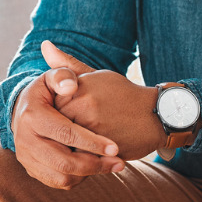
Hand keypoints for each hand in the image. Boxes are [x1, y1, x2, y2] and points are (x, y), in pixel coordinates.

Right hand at [11, 59, 124, 188]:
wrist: (23, 110)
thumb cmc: (47, 92)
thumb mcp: (52, 78)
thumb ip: (63, 75)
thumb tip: (71, 86)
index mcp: (32, 116)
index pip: (65, 133)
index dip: (91, 142)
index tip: (115, 147)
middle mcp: (24, 140)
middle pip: (63, 161)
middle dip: (94, 164)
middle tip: (119, 163)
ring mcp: (26, 158)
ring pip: (61, 176)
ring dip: (89, 174)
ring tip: (111, 166)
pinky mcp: (31, 170)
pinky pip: (58, 182)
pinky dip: (79, 178)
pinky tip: (94, 168)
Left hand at [43, 41, 163, 161]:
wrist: (157, 115)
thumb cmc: (123, 94)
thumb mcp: (97, 75)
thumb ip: (67, 65)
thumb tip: (44, 45)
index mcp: (78, 87)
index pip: (49, 103)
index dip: (56, 112)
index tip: (66, 113)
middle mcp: (83, 106)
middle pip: (55, 124)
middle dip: (59, 129)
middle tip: (73, 130)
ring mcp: (93, 128)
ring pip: (65, 142)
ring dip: (69, 144)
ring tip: (81, 140)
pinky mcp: (103, 148)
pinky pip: (80, 155)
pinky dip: (81, 155)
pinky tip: (90, 150)